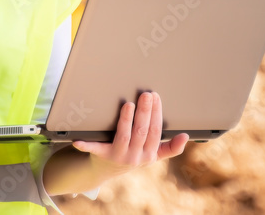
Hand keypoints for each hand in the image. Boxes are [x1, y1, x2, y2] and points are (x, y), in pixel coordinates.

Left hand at [72, 91, 188, 176]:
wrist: (105, 170)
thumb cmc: (132, 156)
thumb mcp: (152, 155)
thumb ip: (169, 148)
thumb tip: (185, 136)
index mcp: (149, 154)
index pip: (155, 131)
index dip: (157, 114)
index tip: (156, 96)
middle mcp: (135, 156)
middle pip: (142, 131)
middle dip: (145, 112)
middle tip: (145, 94)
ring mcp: (118, 156)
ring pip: (124, 136)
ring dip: (126, 120)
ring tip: (128, 104)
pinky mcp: (101, 155)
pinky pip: (95, 148)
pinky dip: (87, 144)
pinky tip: (80, 139)